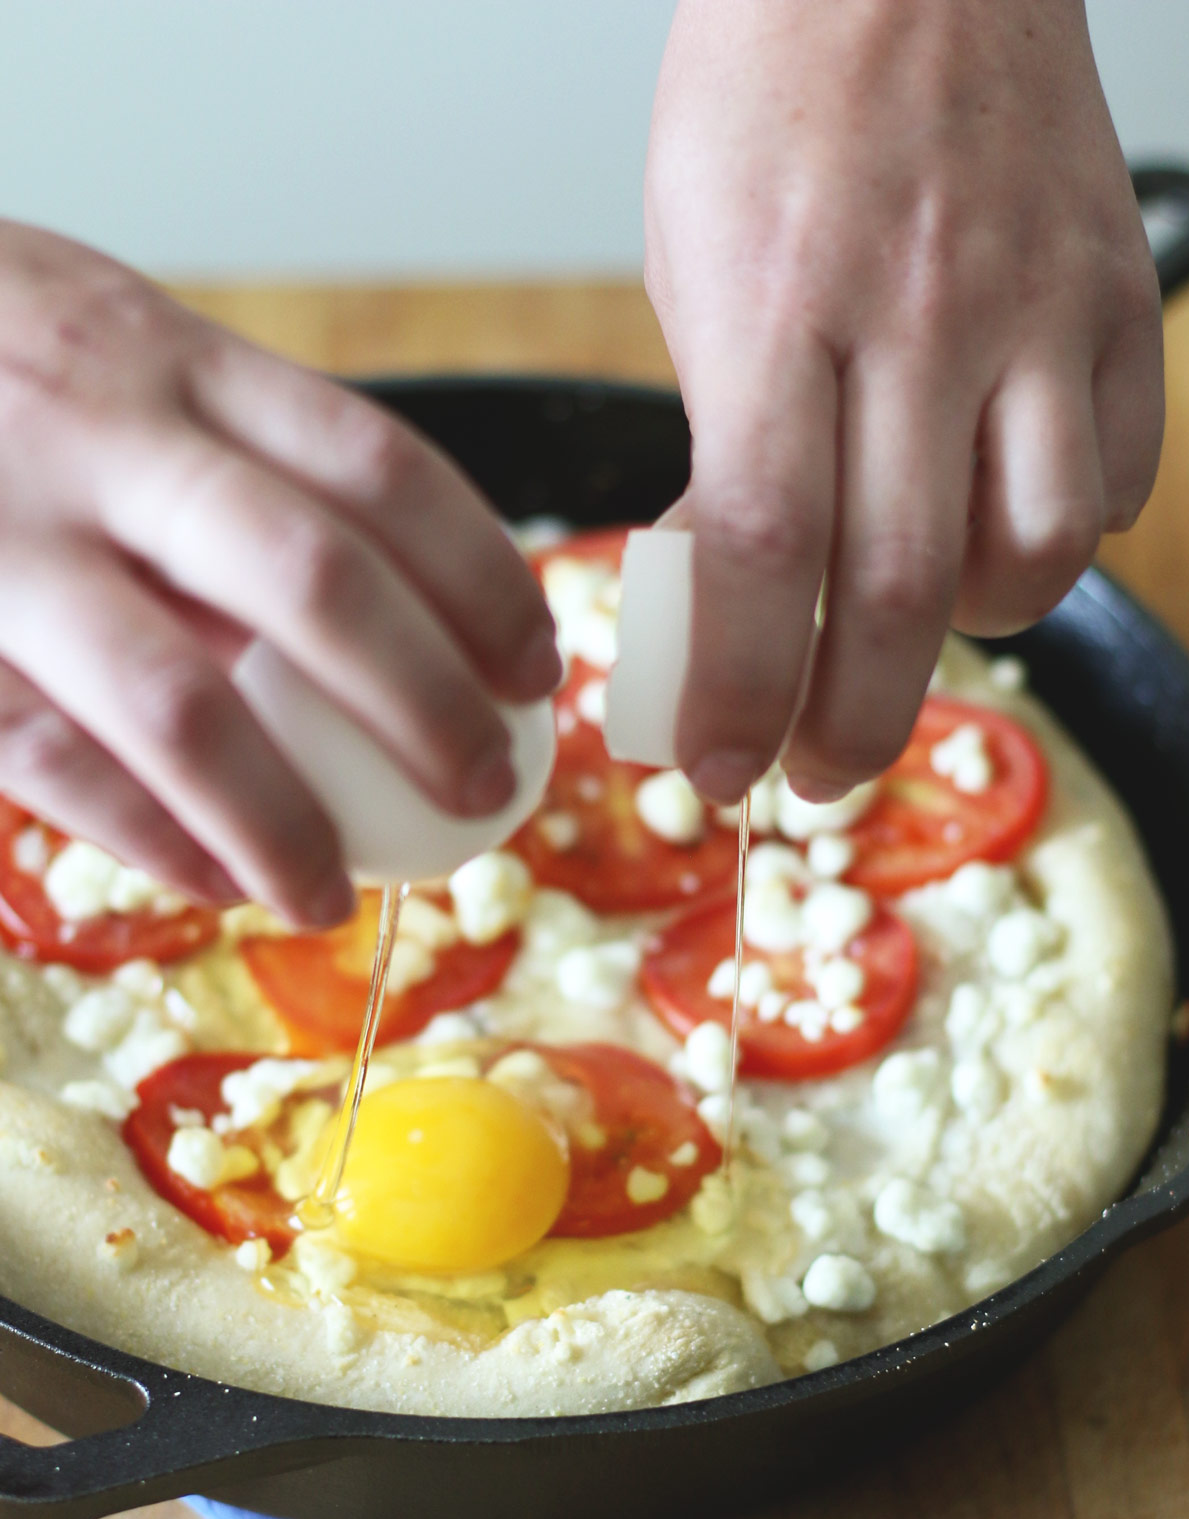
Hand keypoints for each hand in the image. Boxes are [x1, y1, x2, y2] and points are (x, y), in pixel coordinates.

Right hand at [0, 223, 559, 922]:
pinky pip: (54, 762)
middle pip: (313, 585)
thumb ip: (233, 461)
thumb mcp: (115, 352)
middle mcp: (99, 438)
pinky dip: (147, 838)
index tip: (534, 668)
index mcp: (173, 362)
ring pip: (180, 706)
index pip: (380, 472)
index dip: (483, 583)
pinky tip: (212, 879)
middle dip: (423, 707)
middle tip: (483, 791)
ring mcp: (7, 542)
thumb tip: (393, 616)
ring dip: (280, 822)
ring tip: (334, 895)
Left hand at [646, 0, 1162, 801]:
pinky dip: (1051, 541)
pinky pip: (1113, 477)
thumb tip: (730, 590)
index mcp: (776, 310)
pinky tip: (994, 529)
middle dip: (844, 726)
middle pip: (894, 592)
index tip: (713, 761)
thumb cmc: (771, 102)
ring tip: (907, 637)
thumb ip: (726, 436)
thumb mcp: (693, 269)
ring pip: (1033, 553)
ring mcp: (1031, 310)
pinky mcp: (1112, 300)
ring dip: (964, 636)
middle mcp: (918, 318)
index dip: (731, 689)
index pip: (755, 554)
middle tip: (809, 777)